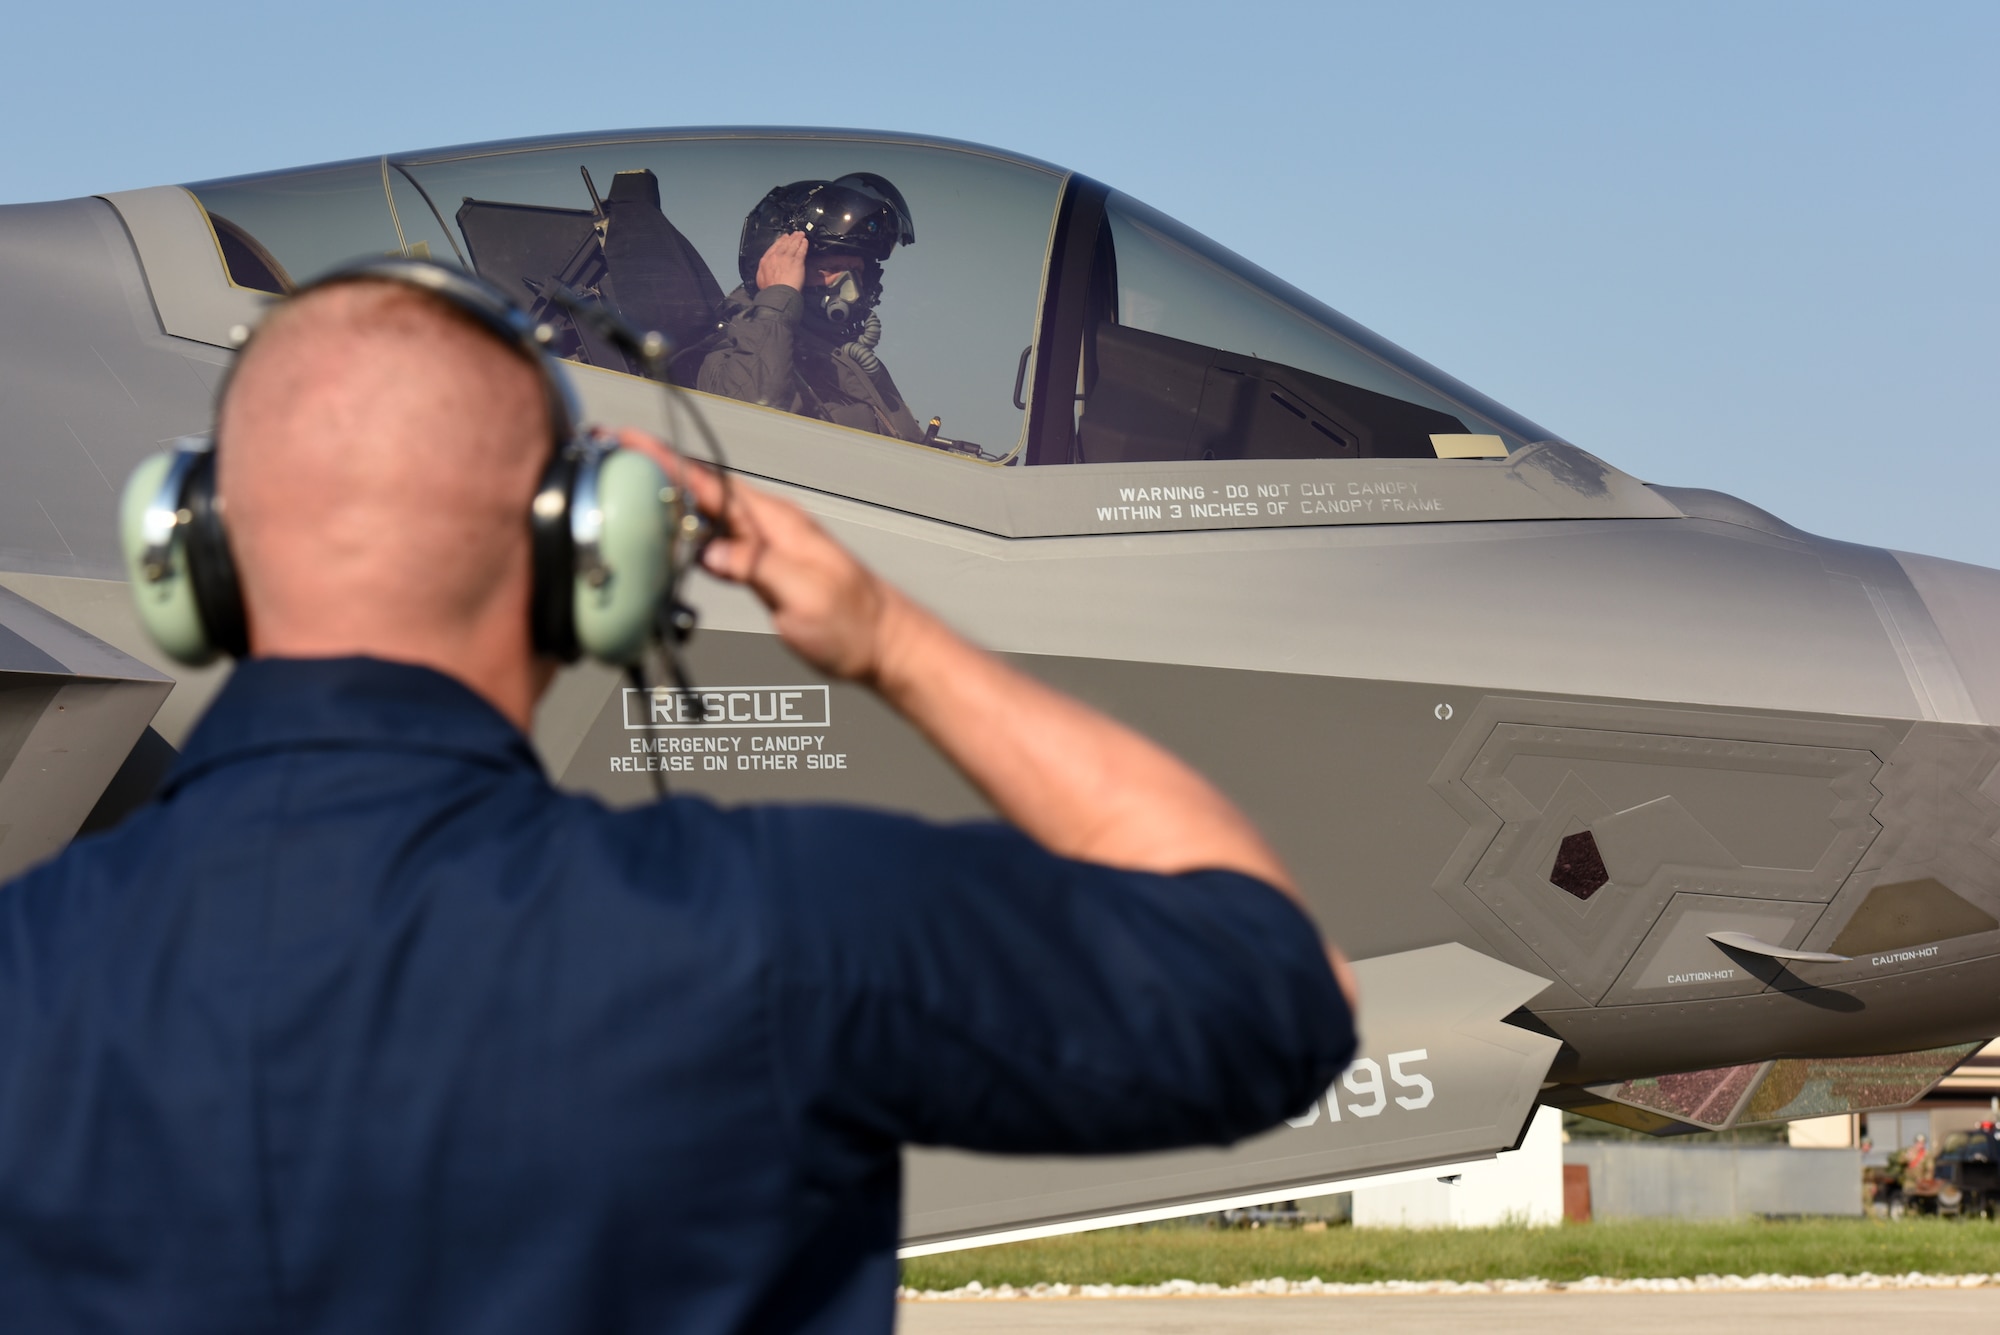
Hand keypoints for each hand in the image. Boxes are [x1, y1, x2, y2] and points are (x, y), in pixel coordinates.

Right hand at [613, 428, 901, 682]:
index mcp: (776, 524)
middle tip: (614, 458)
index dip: (667, 461)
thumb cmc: (853, 624)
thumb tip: (710, 553)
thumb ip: (754, 566)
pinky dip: (687, 534)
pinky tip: (669, 539)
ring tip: (627, 490)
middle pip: (703, 490)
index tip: (631, 440)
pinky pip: (717, 540)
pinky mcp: (765, 566)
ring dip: (669, 500)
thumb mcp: (802, 594)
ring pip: (707, 514)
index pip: (711, 484)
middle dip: (658, 470)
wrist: (884, 644)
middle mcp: (770, 526)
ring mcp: (767, 545)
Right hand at [755, 232, 807, 293]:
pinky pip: (801, 250)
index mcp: (766, 260)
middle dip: (790, 238)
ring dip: (798, 239)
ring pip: (793, 245)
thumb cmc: (770, 289)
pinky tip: (805, 242)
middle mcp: (776, 257)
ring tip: (801, 235)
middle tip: (795, 233)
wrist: (778, 294)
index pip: (774, 247)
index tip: (784, 238)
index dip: (780, 241)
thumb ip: (763, 270)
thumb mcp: (760, 278)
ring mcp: (787, 258)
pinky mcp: (797, 261)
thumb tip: (763, 268)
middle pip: (784, 244)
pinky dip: (803, 245)